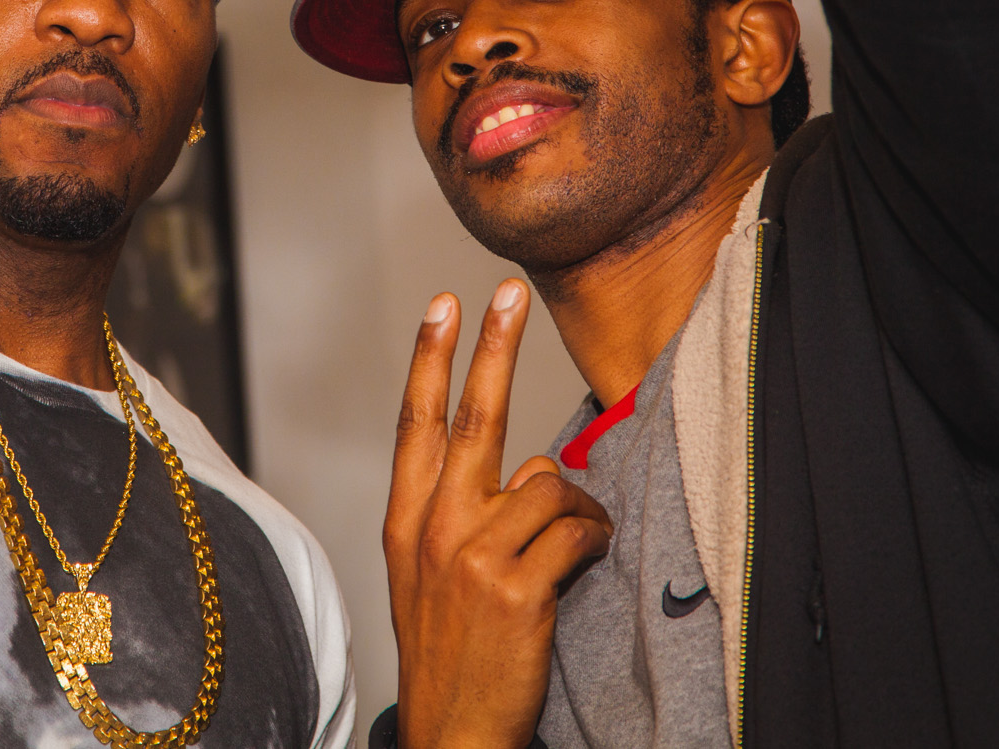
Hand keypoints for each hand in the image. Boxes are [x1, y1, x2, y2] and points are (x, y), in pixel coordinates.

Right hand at [383, 280, 613, 748]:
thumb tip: (528, 472)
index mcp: (406, 521)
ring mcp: (471, 554)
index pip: (417, 422)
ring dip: (576, 504)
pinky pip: (575, 530)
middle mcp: (433, 527)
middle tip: (510, 293)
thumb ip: (467, 516)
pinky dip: (593, 538)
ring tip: (577, 538)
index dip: (431, 359)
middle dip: (493, 346)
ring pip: (546, 481)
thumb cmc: (450, 652)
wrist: (451, 733)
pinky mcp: (515, 585)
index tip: (443, 307)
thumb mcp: (430, 576)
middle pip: (472, 417)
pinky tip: (587, 559)